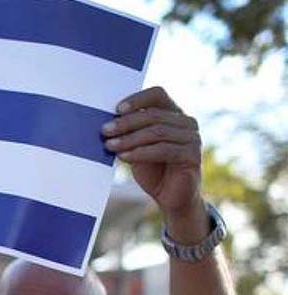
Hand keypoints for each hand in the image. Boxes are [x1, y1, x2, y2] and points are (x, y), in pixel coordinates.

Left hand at [102, 87, 203, 224]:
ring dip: (130, 139)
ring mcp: (193, 138)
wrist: (170, 197)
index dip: (137, 99)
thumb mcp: (136, 147)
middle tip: (104, 131)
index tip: (116, 109)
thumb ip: (129, 133)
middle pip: (154, 114)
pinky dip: (140, 152)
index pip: (157, 94)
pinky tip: (124, 156)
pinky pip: (163, 150)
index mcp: (173, 113)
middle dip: (126, 123)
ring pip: (157, 132)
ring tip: (109, 146)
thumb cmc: (152, 169)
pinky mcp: (192, 155)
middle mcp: (186, 122)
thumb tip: (105, 123)